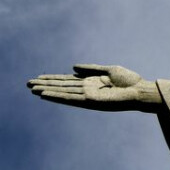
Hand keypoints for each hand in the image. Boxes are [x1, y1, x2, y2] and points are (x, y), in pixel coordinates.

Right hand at [27, 64, 162, 112]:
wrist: (140, 91)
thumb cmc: (129, 81)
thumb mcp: (109, 70)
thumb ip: (91, 68)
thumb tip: (73, 67)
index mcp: (91, 81)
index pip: (67, 80)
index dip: (53, 79)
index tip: (38, 77)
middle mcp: (86, 89)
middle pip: (62, 86)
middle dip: (45, 84)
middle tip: (28, 83)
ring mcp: (87, 96)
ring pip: (62, 92)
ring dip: (47, 90)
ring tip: (32, 88)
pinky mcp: (90, 101)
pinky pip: (70, 99)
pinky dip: (57, 96)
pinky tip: (45, 94)